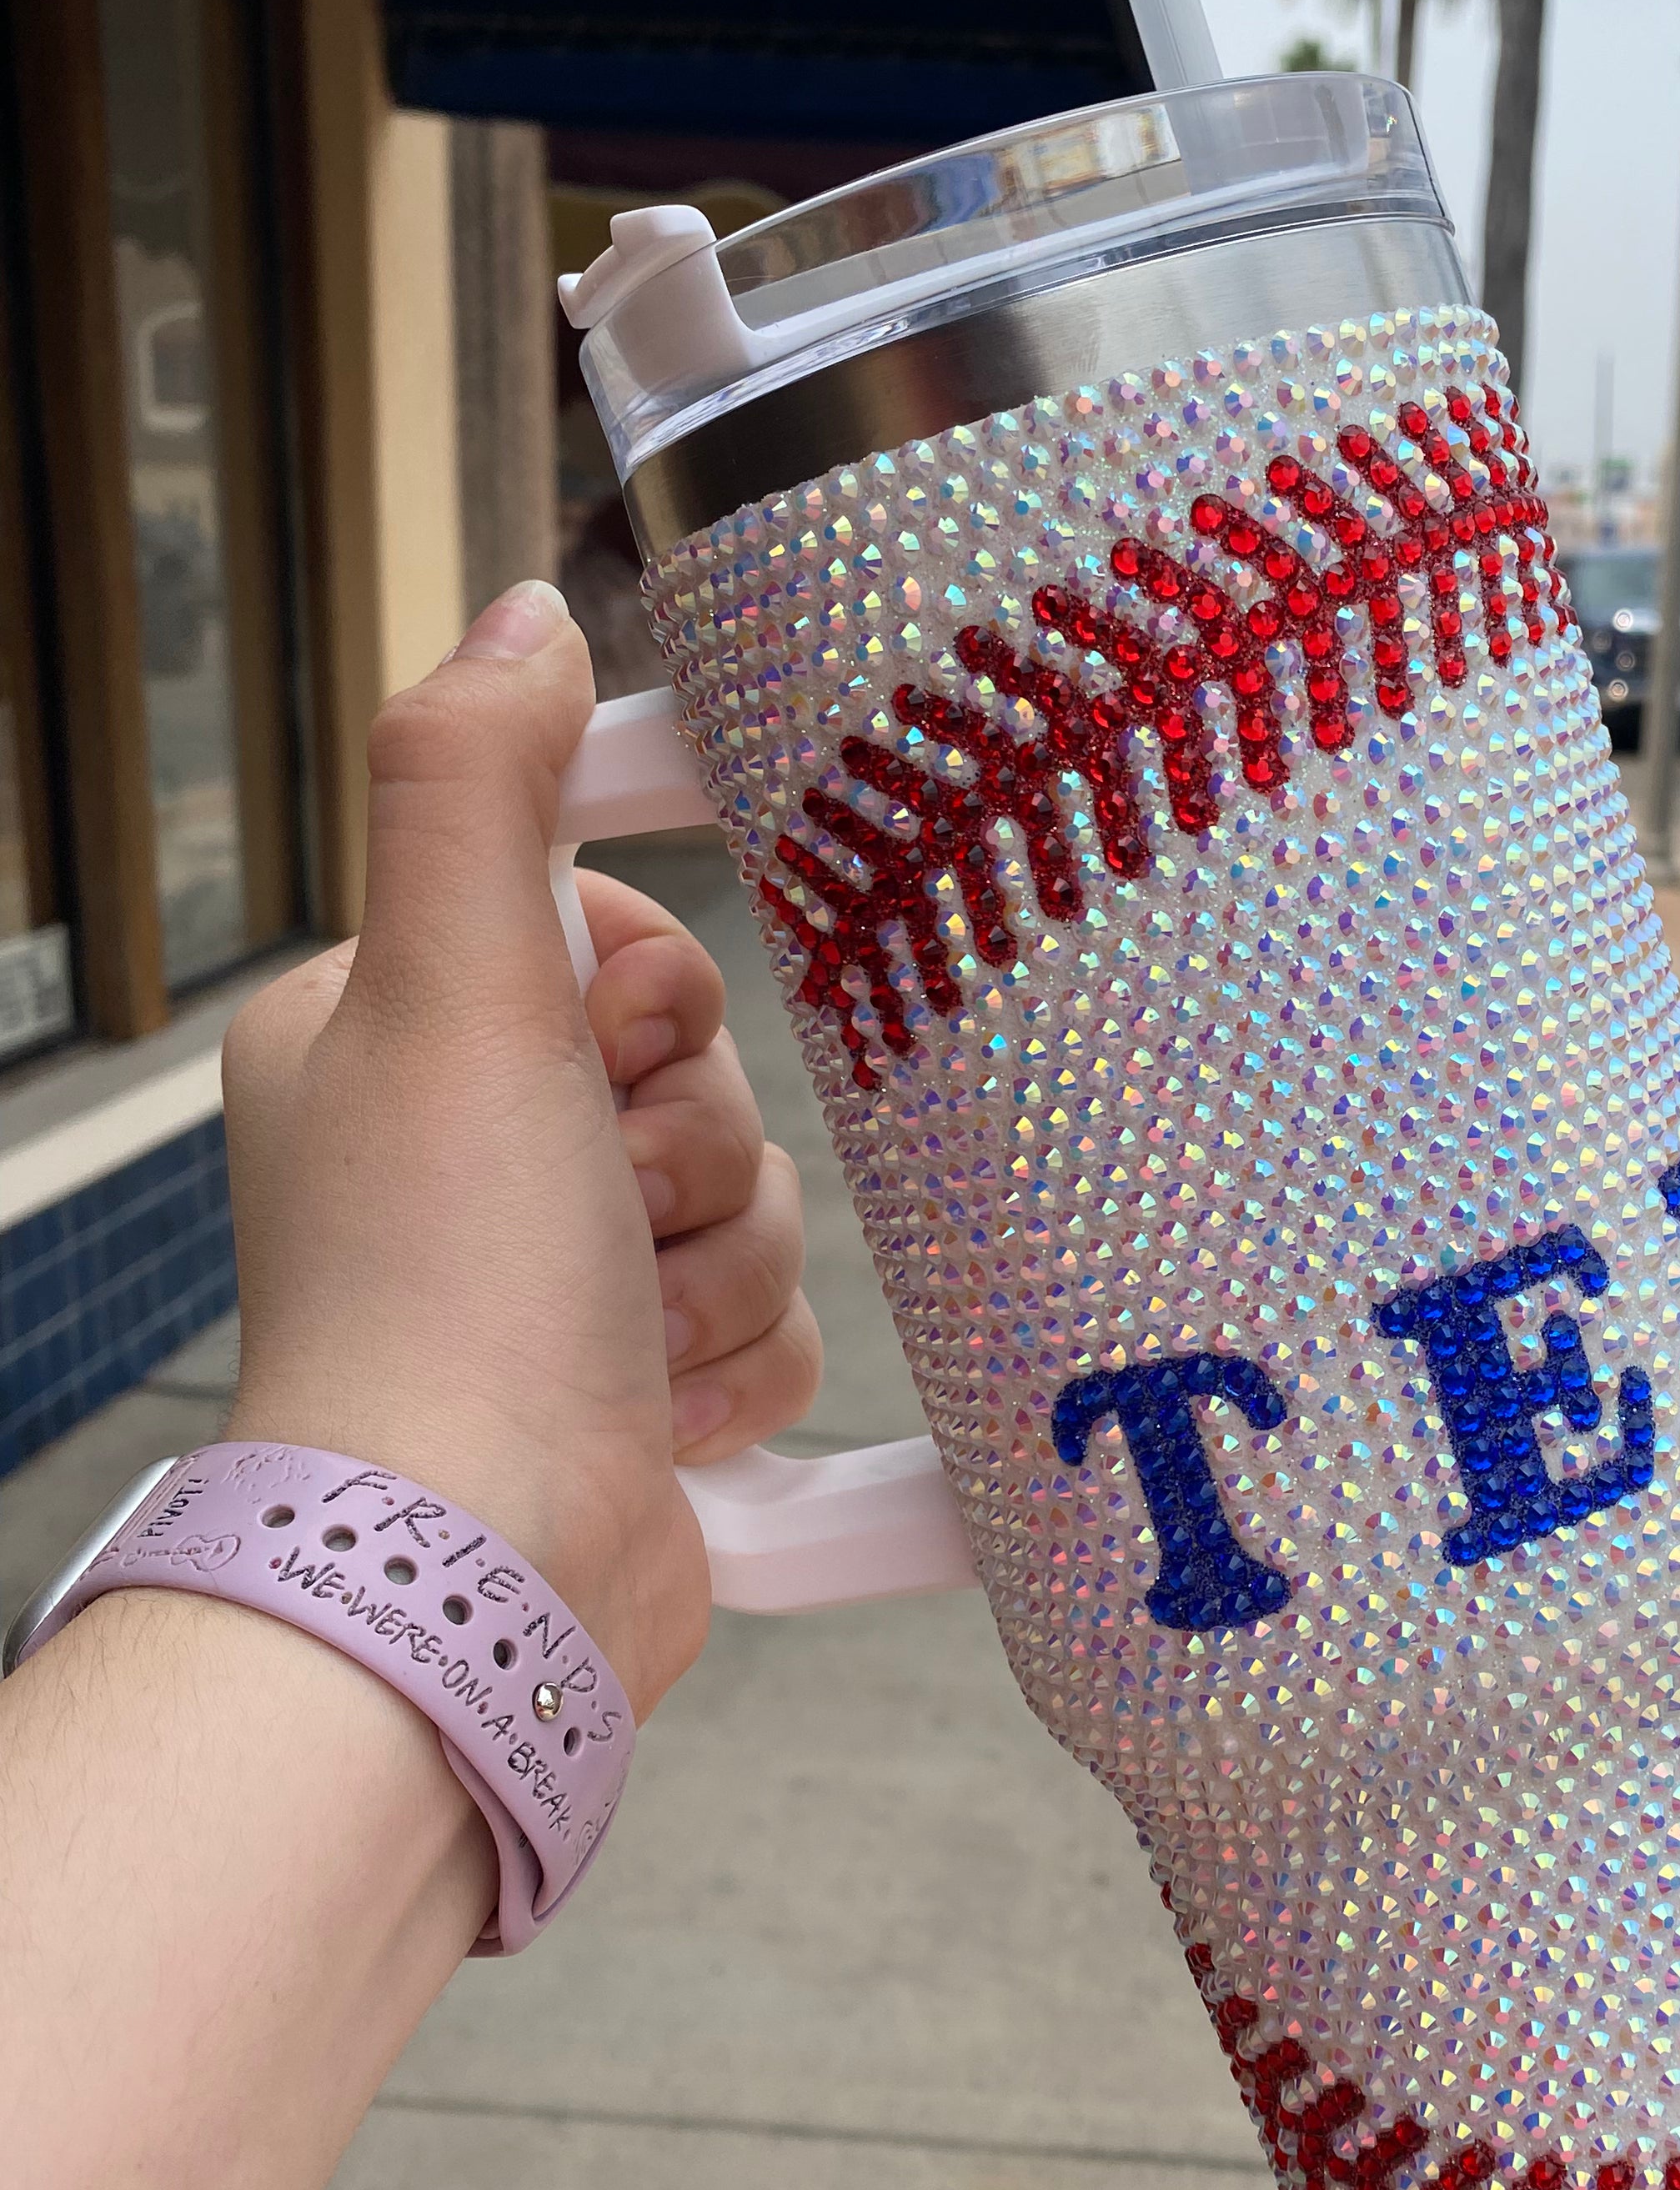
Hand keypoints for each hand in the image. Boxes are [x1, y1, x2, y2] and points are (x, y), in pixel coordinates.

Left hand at [221, 581, 818, 1710]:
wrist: (475, 1574)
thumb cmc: (443, 1290)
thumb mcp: (453, 989)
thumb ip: (480, 782)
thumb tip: (525, 615)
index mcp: (392, 1037)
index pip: (599, 925)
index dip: (642, 982)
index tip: (604, 1042)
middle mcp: (468, 1152)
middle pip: (698, 1062)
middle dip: (688, 1142)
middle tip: (601, 1205)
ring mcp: (557, 1279)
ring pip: (755, 1192)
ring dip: (721, 1264)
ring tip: (626, 1330)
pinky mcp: (642, 1386)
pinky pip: (776, 1317)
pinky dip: (739, 1364)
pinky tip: (660, 1412)